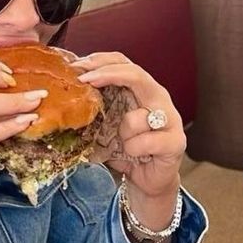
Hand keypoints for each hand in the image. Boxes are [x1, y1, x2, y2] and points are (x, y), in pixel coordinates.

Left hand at [73, 52, 185, 227]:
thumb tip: (67, 91)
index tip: (77, 66)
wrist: (147, 181)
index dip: (101, 60)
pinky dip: (133, 150)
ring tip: (124, 145)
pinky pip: (144, 142)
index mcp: (142, 90)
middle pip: (136, 74)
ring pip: (135, 117)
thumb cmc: (127, 150)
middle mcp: (158, 99)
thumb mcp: (107, 124)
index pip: (123, 62)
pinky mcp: (175, 141)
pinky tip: (136, 155)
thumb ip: (98, 106)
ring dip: (122, 134)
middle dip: (107, 74)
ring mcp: (170, 119)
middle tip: (84, 81)